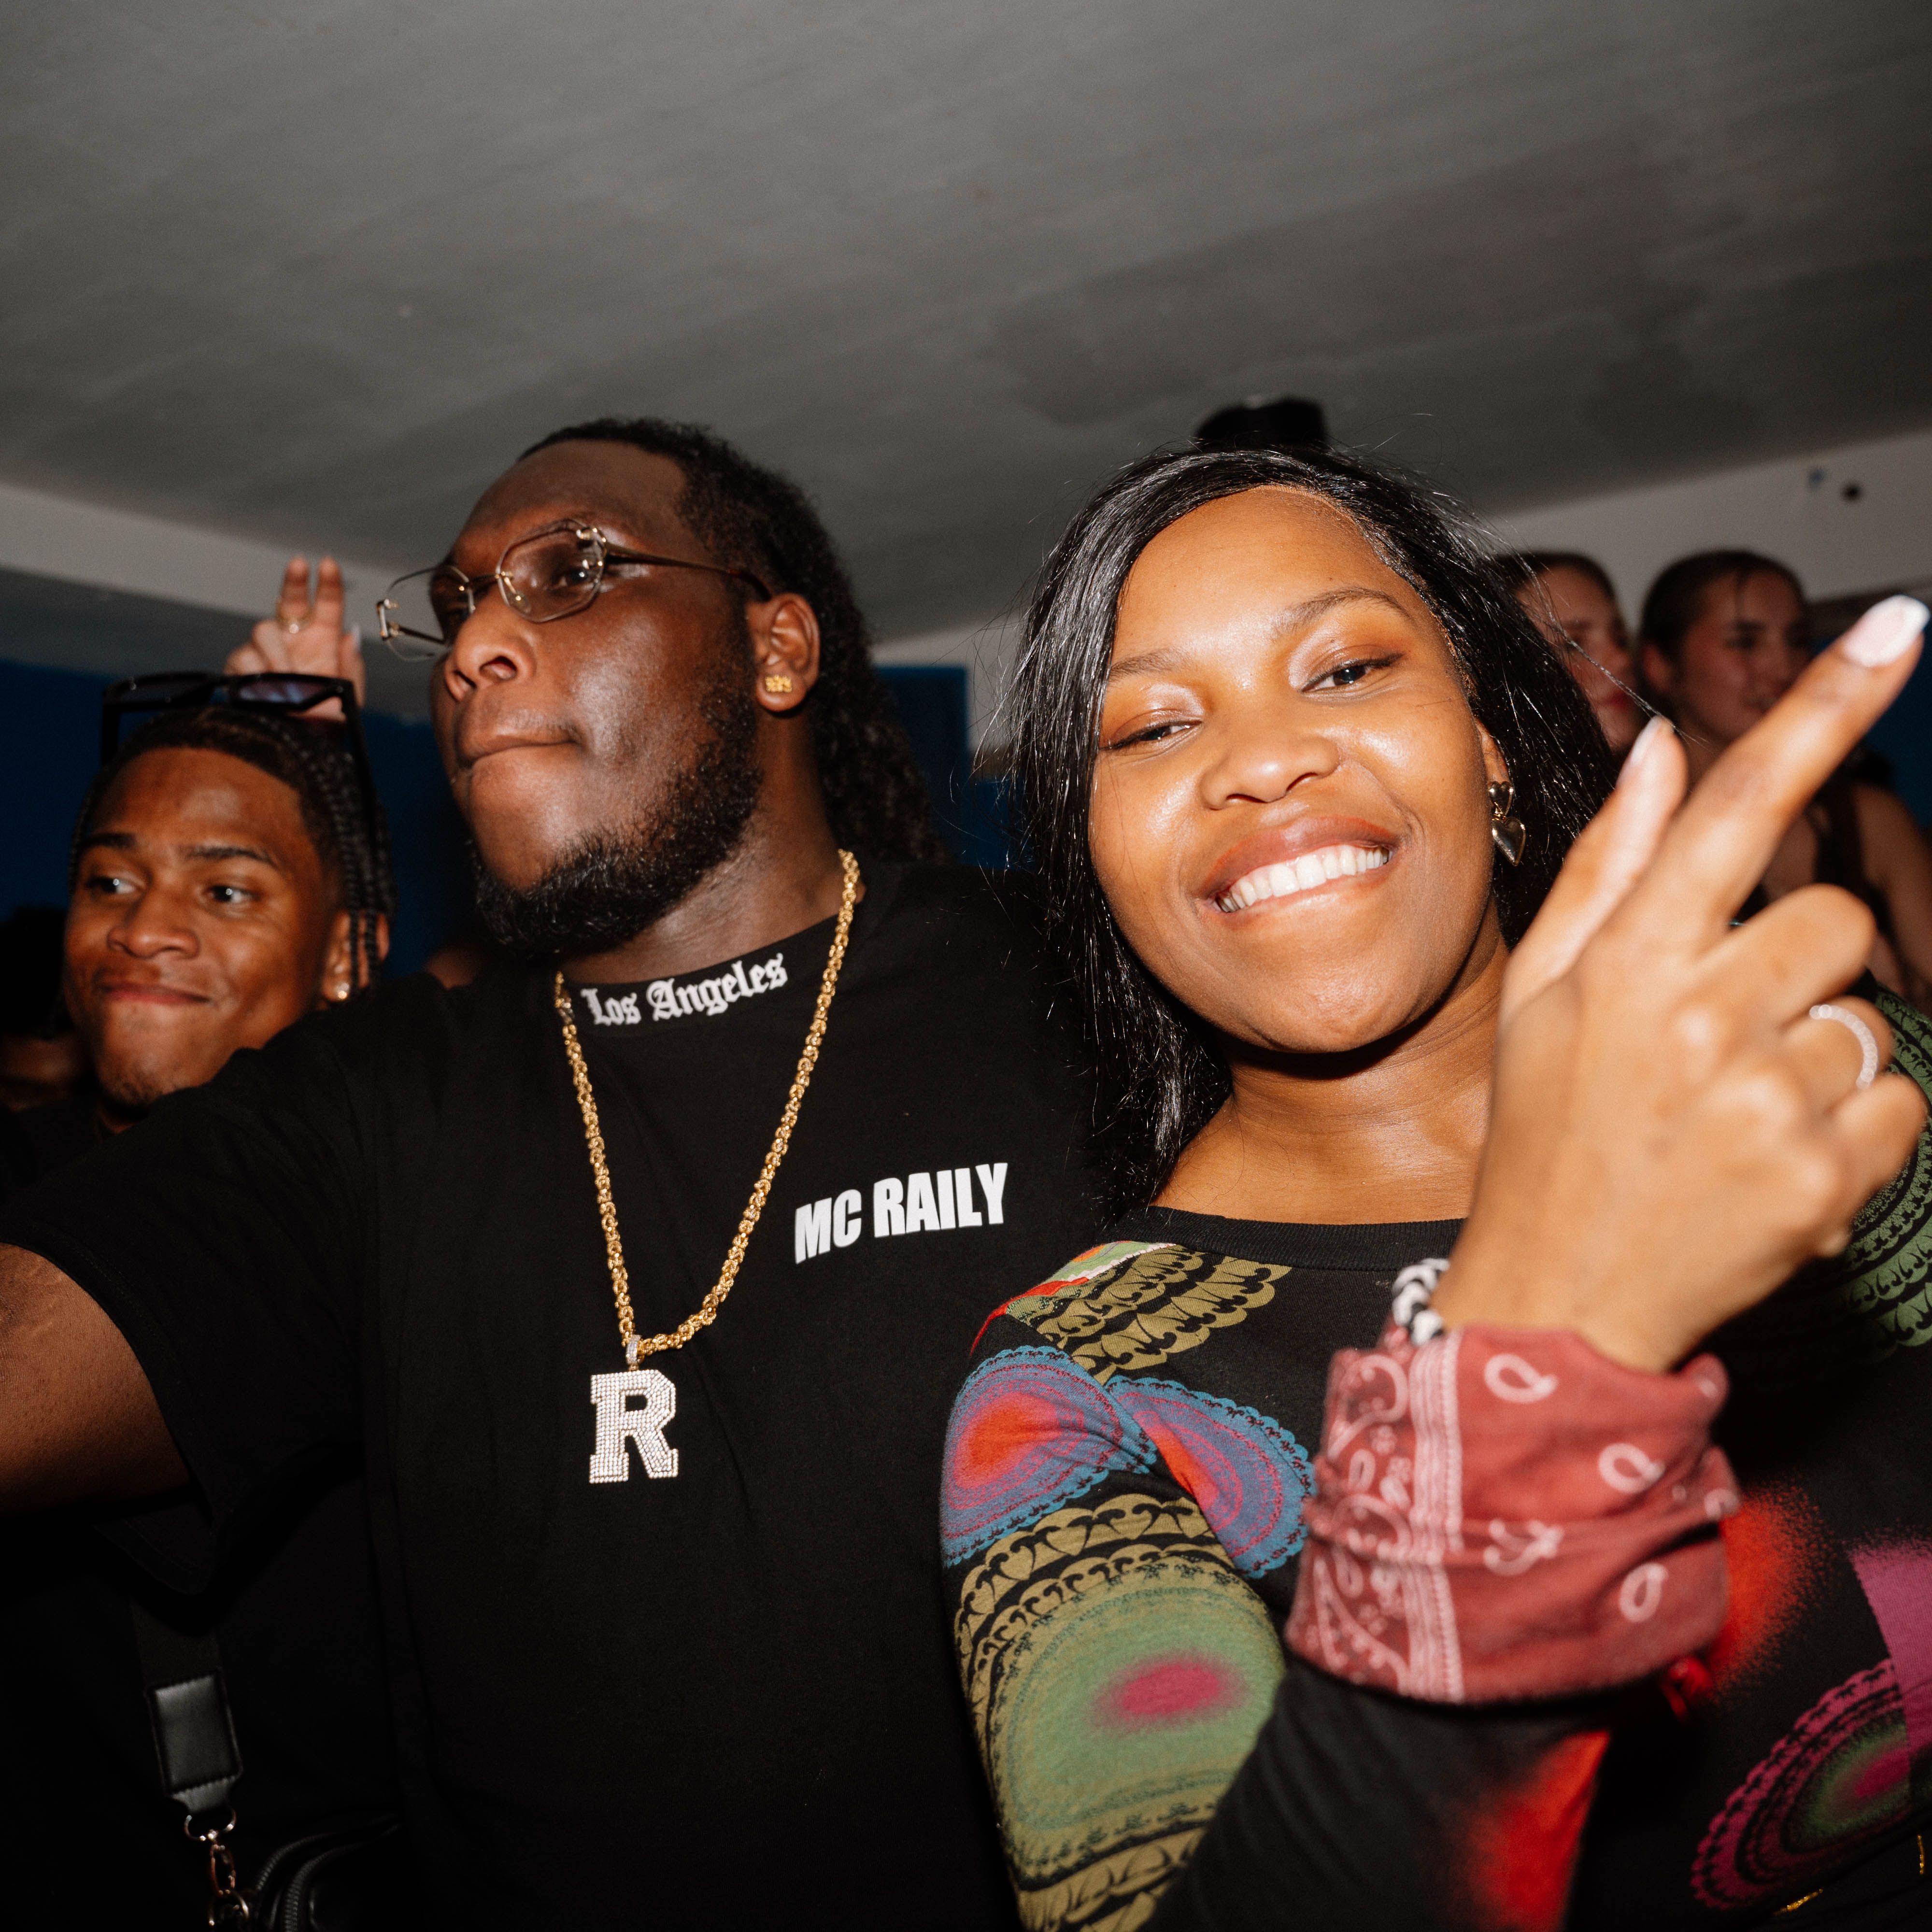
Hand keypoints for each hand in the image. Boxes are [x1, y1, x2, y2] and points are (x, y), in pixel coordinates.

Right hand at [228, 555, 365, 715]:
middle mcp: (293, 642)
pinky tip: (270, 687)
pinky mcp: (242, 670)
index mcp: (322, 643)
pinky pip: (245, 658)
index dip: (327, 583)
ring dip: (278, 653)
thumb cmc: (323, 725)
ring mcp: (266, 653)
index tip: (327, 564)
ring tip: (288, 678)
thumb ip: (351, 667)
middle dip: (294, 581)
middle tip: (299, 564)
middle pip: (290, 601)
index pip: (326, 606)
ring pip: (263, 630)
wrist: (296, 751)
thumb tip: (350, 634)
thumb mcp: (348, 699)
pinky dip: (259, 671)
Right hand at [1437, 597, 1931, 1371]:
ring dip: (1816, 1061)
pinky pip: (1899, 1109)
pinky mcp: (1826, 1179)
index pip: (1739, 806)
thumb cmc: (1545, 1134)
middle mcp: (1698, 1018)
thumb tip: (1658, 749)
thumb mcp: (1542, 995)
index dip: (1822, 707)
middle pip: (1828, 920)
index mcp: (1626, 963)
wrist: (1561, 1299)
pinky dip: (1852, 1136)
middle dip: (1794, 966)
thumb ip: (1604, 867)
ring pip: (1865, 1022)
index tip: (1901, 625)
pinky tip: (1772, 1167)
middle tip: (1719, 1039)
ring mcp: (1766, 1100)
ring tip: (1732, 1119)